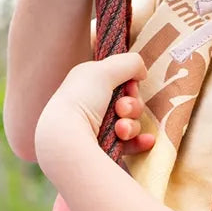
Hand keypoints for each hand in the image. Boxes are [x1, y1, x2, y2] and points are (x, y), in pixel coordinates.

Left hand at [35, 52, 155, 164]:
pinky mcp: (104, 148)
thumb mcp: (104, 70)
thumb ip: (129, 62)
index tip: (128, 86)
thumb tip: (142, 73)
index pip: (120, 79)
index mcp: (89, 83)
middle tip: (121, 109)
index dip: (130, 83)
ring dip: (131, 124)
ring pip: (131, 122)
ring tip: (120, 130)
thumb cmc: (81, 101)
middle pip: (129, 101)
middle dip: (132, 105)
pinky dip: (139, 141)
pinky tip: (146, 141)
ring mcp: (98, 128)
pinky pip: (130, 143)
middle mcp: (93, 104)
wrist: (65, 142)